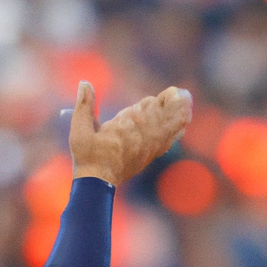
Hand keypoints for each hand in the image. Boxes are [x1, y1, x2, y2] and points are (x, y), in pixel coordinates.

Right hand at [69, 82, 191, 185]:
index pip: (144, 109)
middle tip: (179, 93)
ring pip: (167, 127)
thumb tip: (85, 83)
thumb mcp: (79, 130)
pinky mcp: (150, 155)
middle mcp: (140, 137)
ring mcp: (147, 148)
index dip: (151, 103)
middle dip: (168, 103)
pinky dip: (176, 129)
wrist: (97, 184)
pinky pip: (168, 140)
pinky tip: (184, 121)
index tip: (159, 96)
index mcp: (124, 127)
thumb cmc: (87, 157)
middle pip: (159, 115)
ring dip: (177, 113)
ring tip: (187, 99)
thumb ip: (84, 105)